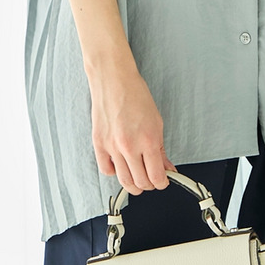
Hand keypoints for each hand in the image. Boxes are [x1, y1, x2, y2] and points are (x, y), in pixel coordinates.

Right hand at [89, 65, 176, 195]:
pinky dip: (114, 172)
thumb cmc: (135, 94)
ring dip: (133, 184)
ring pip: (124, 181)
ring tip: (138, 179)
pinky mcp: (98, 143)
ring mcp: (112, 146)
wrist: (113, 79)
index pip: (157, 177)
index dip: (163, 183)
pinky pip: (106, 170)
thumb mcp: (156, 121)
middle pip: (141, 183)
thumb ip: (161, 148)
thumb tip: (166, 167)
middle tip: (152, 179)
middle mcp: (129, 146)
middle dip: (149, 185)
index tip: (164, 180)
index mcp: (148, 140)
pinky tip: (120, 165)